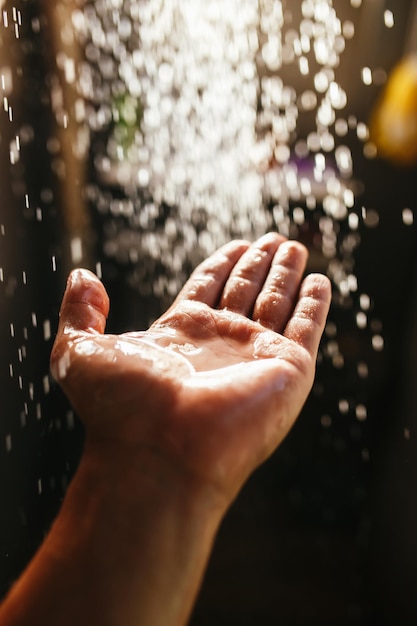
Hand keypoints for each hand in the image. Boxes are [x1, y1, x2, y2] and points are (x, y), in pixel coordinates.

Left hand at [50, 233, 330, 503]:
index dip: (222, 264)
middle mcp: (220, 344)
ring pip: (277, 302)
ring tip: (295, 247)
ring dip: (287, 274)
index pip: (207, 287)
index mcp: (180, 334)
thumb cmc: (119, 408)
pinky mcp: (287, 369)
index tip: (237, 244)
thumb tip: (81, 276)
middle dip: (259, 262)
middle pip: (244, 290)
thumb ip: (79, 311)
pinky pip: (306, 327)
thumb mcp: (77, 350)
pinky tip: (319, 282)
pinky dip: (315, 304)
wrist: (160, 452)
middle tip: (275, 238)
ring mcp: (255, 356)